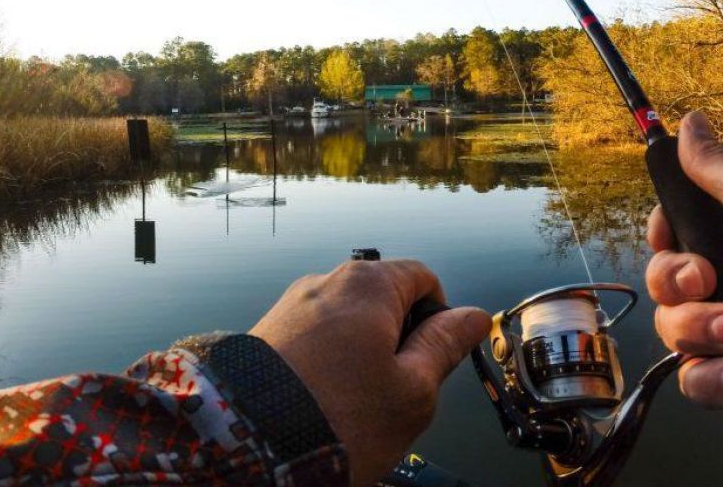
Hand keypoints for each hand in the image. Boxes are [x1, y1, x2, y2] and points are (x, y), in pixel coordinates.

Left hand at [250, 258, 490, 485]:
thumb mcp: (413, 389)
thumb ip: (445, 346)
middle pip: (383, 298)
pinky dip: (327, 363)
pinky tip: (323, 401)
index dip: (439, 316)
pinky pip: (313, 338)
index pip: (423, 278)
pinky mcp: (265, 332)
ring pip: (348, 321)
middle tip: (395, 391)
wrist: (248, 445)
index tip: (434, 359)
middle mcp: (326, 281)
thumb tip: (473, 316)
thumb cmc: (342, 419)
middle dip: (397, 339)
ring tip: (353, 404)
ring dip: (361, 354)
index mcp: (369, 284)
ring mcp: (290, 305)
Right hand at [645, 111, 722, 422]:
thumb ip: (717, 162)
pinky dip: (715, 376)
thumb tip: (690, 120)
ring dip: (701, 329)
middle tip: (709, 281)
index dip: (661, 236)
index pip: (670, 235)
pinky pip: (695, 379)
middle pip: (663, 281)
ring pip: (673, 330)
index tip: (669, 235)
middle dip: (678, 282)